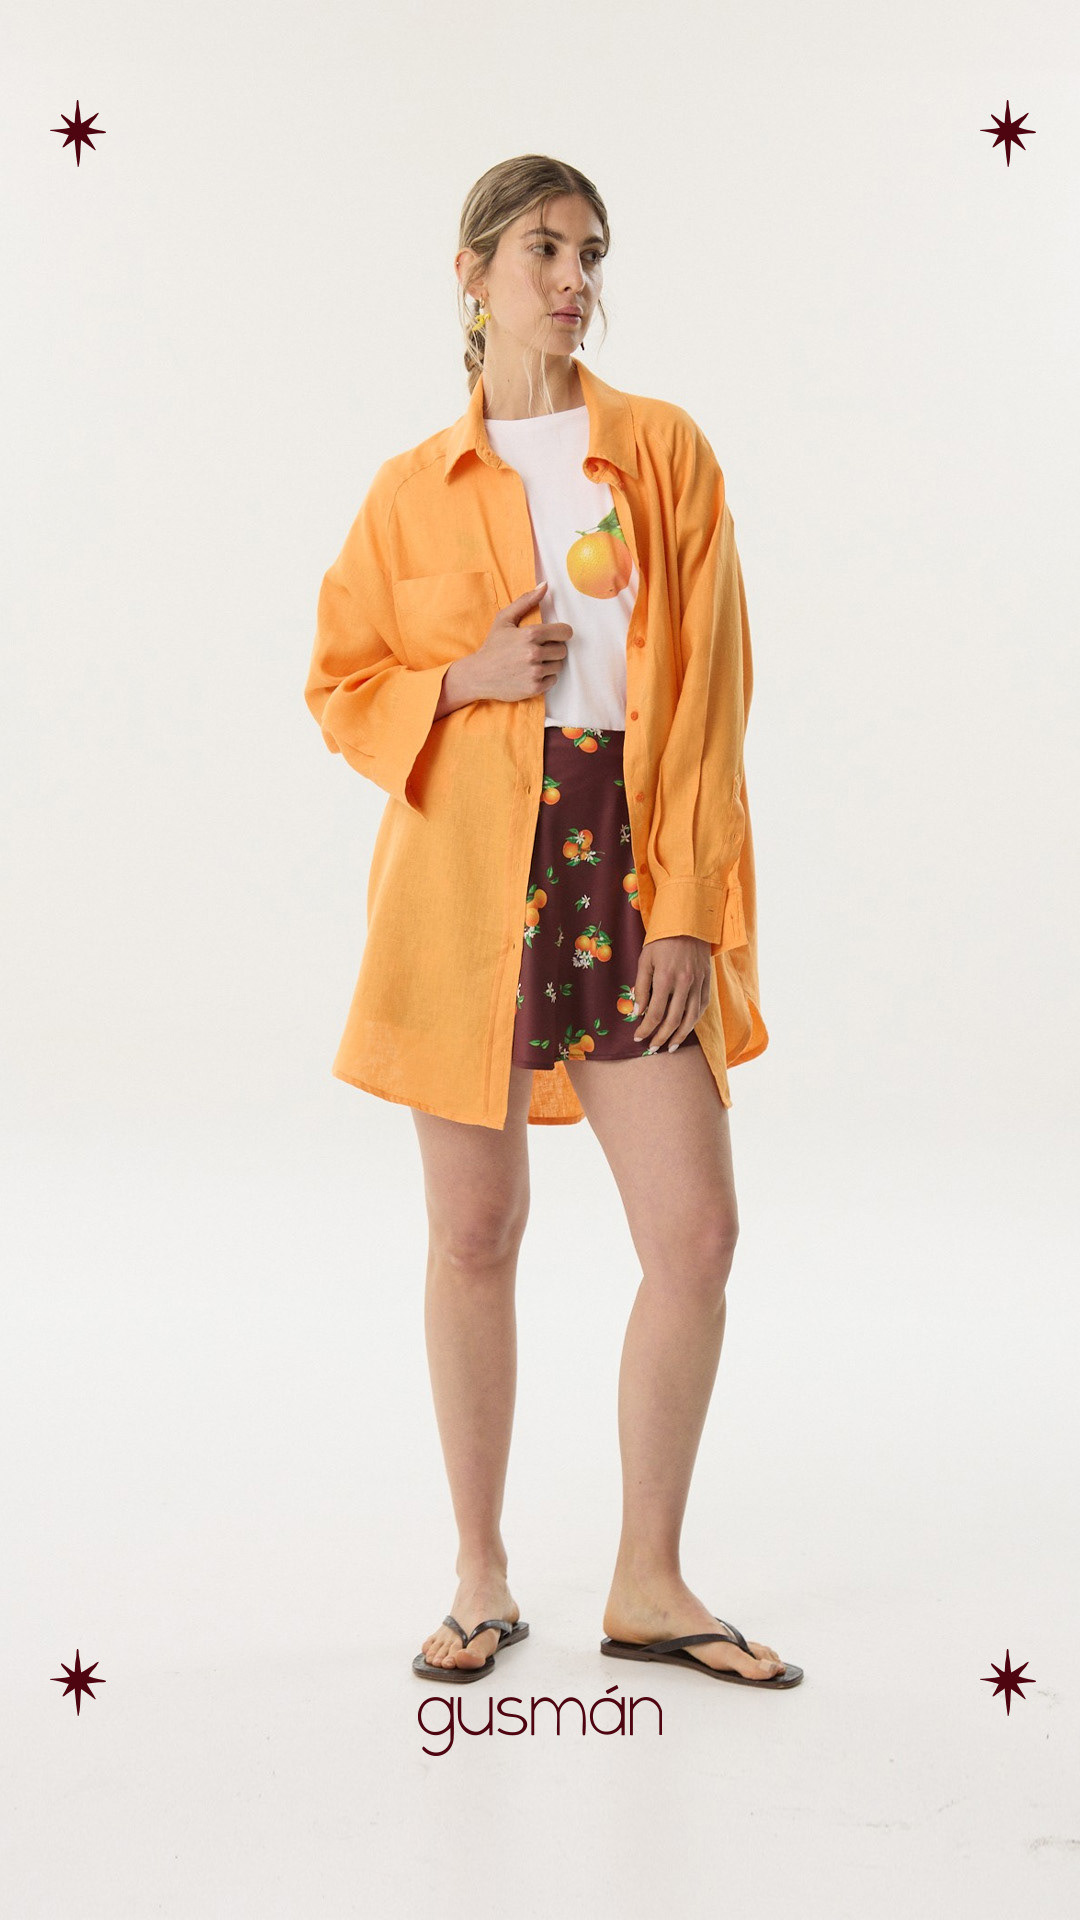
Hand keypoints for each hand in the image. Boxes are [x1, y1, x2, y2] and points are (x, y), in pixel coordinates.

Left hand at [632, 935, 712, 1051]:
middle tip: (653, 1048)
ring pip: (690, 1017)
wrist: (689, 923)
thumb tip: (637, 1011)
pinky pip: (702, 1007)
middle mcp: (684, 983)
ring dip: (680, 1035)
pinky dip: (693, 1021)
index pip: (654, 1012)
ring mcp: (698, 983)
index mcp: (665, 977)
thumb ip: (641, 987)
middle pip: (673, 1020)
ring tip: (670, 1047)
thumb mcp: (645, 960)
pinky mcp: (707, 981)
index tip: (638, 1037)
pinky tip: (685, 1029)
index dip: (645, 1028)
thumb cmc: (661, 941)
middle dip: (661, 1037)